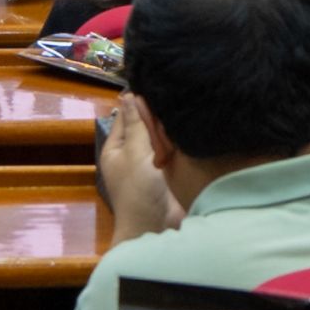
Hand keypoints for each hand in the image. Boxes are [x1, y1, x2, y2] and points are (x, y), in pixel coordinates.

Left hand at [96, 97, 182, 236]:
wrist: (156, 227)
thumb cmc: (138, 190)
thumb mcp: (134, 152)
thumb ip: (136, 124)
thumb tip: (129, 95)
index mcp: (116, 149)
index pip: (126, 117)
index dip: (138, 102)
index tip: (156, 82)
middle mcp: (132, 154)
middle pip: (145, 127)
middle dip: (158, 114)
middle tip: (177, 90)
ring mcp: (151, 164)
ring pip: (162, 137)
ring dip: (171, 127)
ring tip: (188, 103)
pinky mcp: (170, 173)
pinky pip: (175, 151)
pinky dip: (182, 141)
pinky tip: (194, 125)